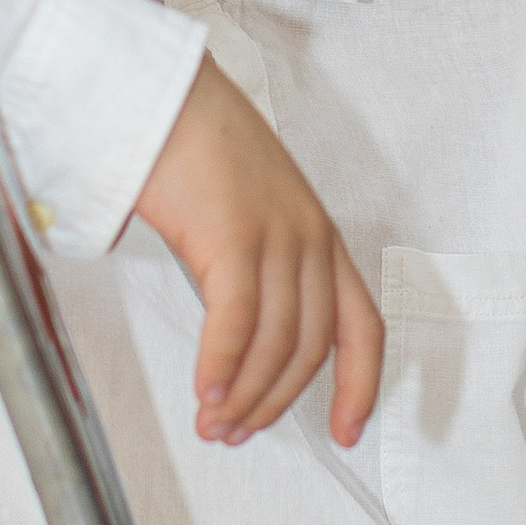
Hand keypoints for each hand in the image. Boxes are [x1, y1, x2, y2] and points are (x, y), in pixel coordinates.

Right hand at [132, 52, 383, 448]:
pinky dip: (222, 367)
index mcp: (318, 234)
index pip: (362, 325)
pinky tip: (205, 393)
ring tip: (213, 424)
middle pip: (312, 347)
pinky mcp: (235, 235)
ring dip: (243, 396)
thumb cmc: (192, 143)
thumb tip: (231, 332)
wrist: (163, 92)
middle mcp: (310, 237)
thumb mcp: (243, 208)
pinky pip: (238, 322)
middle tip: (237, 432)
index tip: (348, 431)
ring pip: (276, 344)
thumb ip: (250, 264)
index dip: (361, 386)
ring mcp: (277, 236)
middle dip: (275, 402)